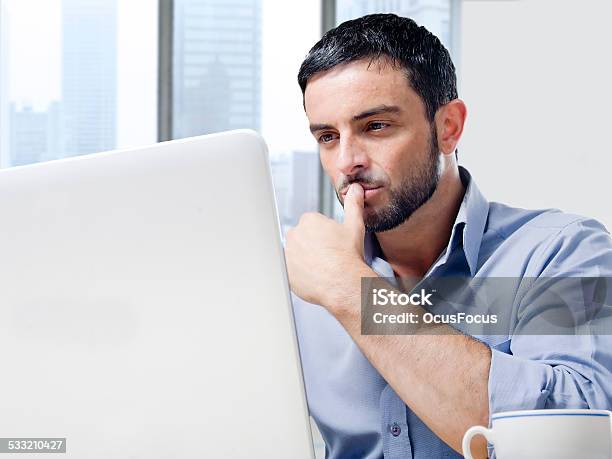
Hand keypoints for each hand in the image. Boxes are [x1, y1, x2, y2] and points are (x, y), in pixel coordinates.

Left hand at [285, 183, 372, 308]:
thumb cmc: (348, 256)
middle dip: (312, 246)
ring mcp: (287, 253)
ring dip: (305, 259)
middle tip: (328, 256)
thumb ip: (353, 204)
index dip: (324, 235)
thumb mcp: (354, 226)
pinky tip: (314, 276)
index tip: (332, 244)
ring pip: (296, 254)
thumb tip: (355, 189)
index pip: (313, 225)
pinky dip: (299, 274)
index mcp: (309, 220)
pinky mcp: (285, 271)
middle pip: (303, 238)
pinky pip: (291, 270)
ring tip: (322, 268)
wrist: (343, 283)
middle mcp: (294, 234)